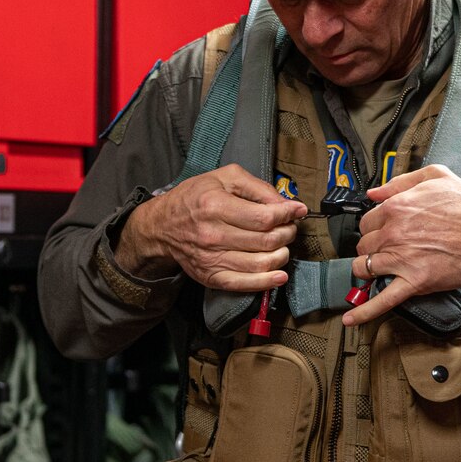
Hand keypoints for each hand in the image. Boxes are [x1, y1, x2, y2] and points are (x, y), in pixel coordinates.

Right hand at [117, 165, 305, 292]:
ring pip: (261, 264)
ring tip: (282, 245)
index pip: (264, 217)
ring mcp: (211, 259)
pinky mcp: (211, 276)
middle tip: (289, 227)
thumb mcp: (223, 177)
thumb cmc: (195, 198)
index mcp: (215, 206)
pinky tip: (279, 274)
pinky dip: (267, 282)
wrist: (162, 226)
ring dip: (281, 255)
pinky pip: (244, 284)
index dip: (288, 215)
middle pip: (266, 241)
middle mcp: (212, 235)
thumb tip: (285, 204)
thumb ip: (257, 187)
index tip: (297, 210)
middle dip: (287, 233)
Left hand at [344, 164, 460, 326]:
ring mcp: (401, 259)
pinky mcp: (414, 281)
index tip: (383, 230)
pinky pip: (383, 300)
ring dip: (368, 269)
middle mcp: (393, 233)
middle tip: (387, 248)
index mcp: (396, 208)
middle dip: (373, 247)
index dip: (375, 226)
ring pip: (365, 267)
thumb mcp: (436, 176)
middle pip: (364, 244)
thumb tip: (374, 192)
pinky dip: (364, 311)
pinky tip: (351, 318)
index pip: (367, 220)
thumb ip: (400, 181)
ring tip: (378, 268)